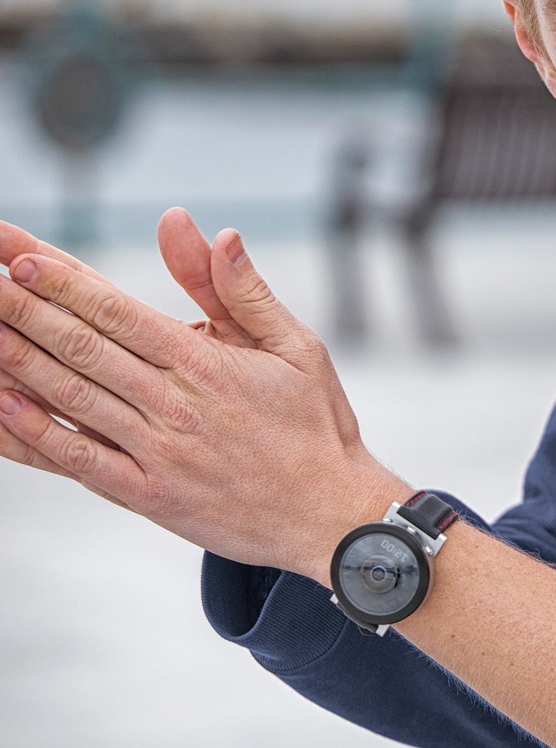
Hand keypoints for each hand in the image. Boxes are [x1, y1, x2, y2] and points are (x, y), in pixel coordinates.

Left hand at [0, 216, 405, 581]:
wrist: (331, 515)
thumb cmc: (316, 425)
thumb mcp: (297, 345)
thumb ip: (243, 290)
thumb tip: (217, 232)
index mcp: (207, 362)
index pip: (118, 310)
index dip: (62, 280)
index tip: (17, 252)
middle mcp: (174, 405)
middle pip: (80, 347)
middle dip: (20, 308)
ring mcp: (157, 453)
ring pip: (69, 398)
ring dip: (14, 360)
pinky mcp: (148, 496)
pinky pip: (77, 461)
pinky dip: (32, 434)